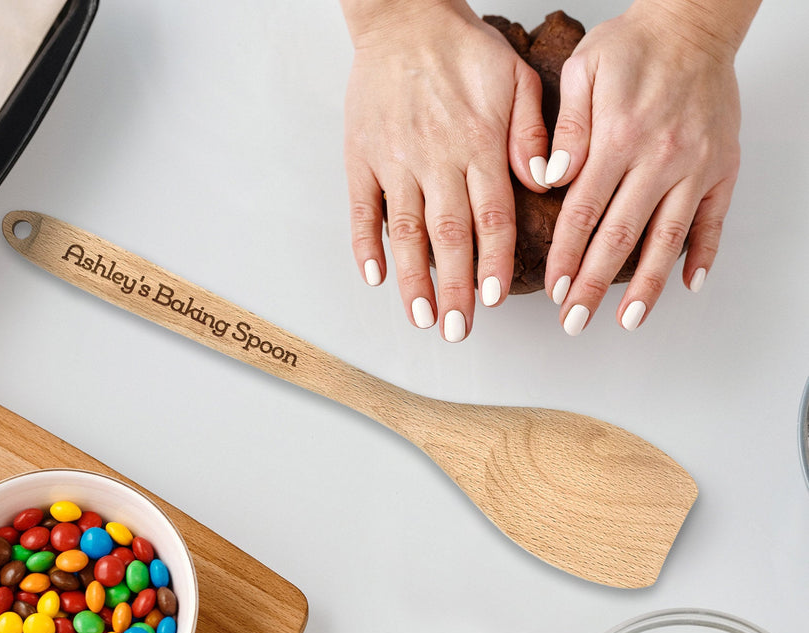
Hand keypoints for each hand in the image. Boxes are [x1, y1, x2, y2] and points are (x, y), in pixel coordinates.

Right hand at [342, 1, 547, 340]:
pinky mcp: (361, 156)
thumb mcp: (516, 77)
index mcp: (477, 143)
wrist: (404, 19)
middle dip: (455, 288)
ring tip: (421, 317)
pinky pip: (363, 208)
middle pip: (448, 236)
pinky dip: (366, 244)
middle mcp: (436, 158)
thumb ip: (532, 133)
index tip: (495, 299)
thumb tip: (543, 182)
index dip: (494, 262)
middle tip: (459, 329)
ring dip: (413, 279)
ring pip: (406, 231)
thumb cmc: (463, 50)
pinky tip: (374, 276)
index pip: (491, 216)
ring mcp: (394, 160)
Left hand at [543, 1, 753, 334]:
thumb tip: (549, 178)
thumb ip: (566, 128)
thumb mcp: (584, 71)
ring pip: (667, 239)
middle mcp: (659, 158)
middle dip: (593, 285)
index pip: (583, 213)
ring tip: (628, 320)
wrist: (694, 23)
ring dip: (646, 285)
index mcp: (618, 138)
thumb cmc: (632, 46)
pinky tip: (688, 285)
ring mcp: (696, 166)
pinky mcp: (722, 167)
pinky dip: (703, 255)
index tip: (552, 289)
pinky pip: (714, 220)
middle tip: (574, 321)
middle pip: (620, 237)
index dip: (566, 256)